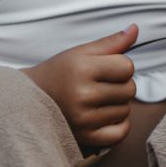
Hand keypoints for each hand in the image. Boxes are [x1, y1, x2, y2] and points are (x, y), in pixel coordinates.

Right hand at [23, 25, 137, 147]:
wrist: (30, 101)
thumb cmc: (59, 73)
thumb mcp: (80, 53)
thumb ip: (111, 42)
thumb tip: (136, 28)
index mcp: (82, 69)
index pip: (127, 67)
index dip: (119, 65)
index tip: (104, 69)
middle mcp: (83, 95)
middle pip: (130, 89)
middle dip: (120, 85)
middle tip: (100, 85)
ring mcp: (84, 119)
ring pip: (126, 110)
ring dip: (117, 105)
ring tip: (96, 100)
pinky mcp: (86, 138)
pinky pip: (121, 133)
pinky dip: (118, 125)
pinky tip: (103, 116)